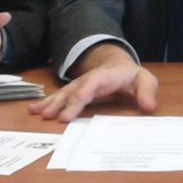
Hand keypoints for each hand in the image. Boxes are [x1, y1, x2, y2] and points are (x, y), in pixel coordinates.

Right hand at [28, 43, 156, 121]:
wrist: (119, 66)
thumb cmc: (132, 77)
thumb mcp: (145, 80)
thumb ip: (147, 92)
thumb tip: (149, 107)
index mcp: (108, 75)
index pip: (95, 81)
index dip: (84, 91)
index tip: (77, 102)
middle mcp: (90, 79)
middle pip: (75, 89)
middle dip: (64, 102)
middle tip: (52, 117)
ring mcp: (80, 84)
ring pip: (64, 93)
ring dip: (51, 103)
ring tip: (39, 113)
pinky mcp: (74, 91)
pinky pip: (60, 96)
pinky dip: (46, 102)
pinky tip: (34, 110)